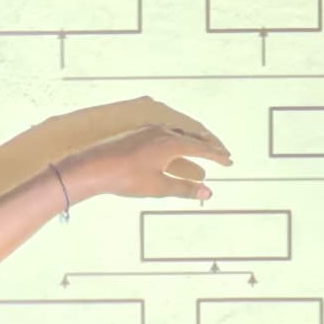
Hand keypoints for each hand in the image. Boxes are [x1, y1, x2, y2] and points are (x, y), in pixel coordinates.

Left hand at [59, 107, 230, 203]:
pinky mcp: (137, 134)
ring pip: (178, 132)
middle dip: (209, 146)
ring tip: (203, 147)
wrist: (94, 167)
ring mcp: (148, 131)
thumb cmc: (126, 178)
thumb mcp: (159, 186)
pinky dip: (178, 139)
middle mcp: (162, 132)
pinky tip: (174, 145)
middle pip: (192, 136)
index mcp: (171, 143)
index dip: (217, 155)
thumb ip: (185, 189)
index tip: (229, 161)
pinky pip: (165, 133)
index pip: (201, 148)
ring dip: (193, 140)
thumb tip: (208, 193)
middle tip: (223, 153)